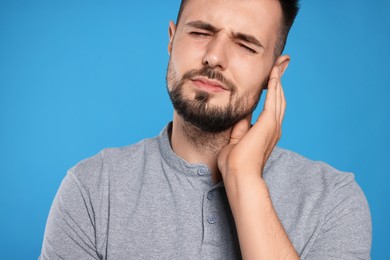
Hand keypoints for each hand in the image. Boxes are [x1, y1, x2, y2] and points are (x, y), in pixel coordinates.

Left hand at [218, 65, 285, 179]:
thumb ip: (240, 126)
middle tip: (280, 64)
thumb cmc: (235, 163)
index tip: (271, 79)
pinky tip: (273, 74)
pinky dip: (274, 85)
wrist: (239, 175)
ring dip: (278, 79)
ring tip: (279, 64)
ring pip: (279, 96)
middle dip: (279, 81)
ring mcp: (273, 125)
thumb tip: (240, 114)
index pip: (271, 106)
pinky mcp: (269, 123)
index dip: (272, 91)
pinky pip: (273, 99)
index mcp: (266, 132)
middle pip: (279, 98)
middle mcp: (274, 127)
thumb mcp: (235, 140)